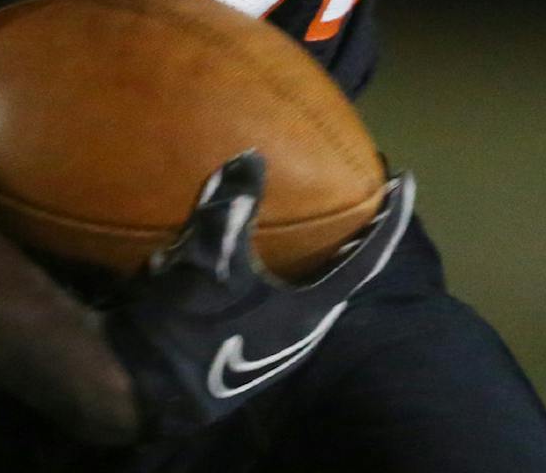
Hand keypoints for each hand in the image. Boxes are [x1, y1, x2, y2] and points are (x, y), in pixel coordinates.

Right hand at [103, 151, 415, 439]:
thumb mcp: (210, 256)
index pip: (366, 256)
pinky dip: (271, 273)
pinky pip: (271, 300)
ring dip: (307, 257)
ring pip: (305, 289)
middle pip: (341, 275)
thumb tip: (251, 158)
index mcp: (310, 310)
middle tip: (360, 199)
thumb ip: (233, 204)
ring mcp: (277, 345)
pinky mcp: (248, 348)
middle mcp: (303, 331)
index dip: (388, 218)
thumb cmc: (189, 322)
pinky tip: (252, 256)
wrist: (140, 386)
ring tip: (308, 222)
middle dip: (350, 237)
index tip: (405, 182)